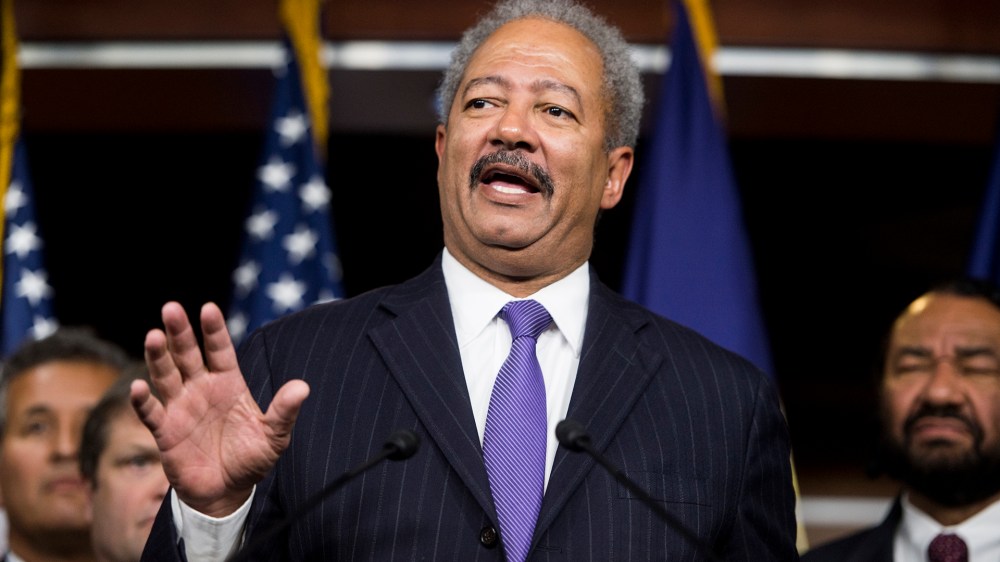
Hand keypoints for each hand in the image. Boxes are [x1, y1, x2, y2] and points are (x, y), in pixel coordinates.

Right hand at [130, 301, 309, 516]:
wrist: (227, 492)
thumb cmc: (251, 459)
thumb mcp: (273, 436)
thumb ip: (284, 412)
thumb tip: (302, 388)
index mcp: (228, 384)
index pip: (220, 350)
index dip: (213, 330)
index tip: (208, 308)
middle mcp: (202, 389)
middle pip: (188, 355)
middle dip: (180, 332)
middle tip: (171, 308)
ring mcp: (181, 408)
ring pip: (167, 376)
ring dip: (159, 356)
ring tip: (154, 335)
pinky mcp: (165, 432)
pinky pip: (152, 413)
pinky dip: (144, 401)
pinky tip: (140, 387)